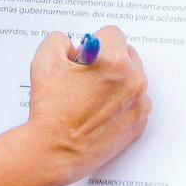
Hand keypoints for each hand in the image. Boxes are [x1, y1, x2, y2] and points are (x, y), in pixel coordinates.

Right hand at [24, 25, 150, 185]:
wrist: (54, 151)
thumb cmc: (50, 109)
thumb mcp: (45, 60)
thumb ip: (59, 39)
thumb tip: (73, 44)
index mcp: (115, 61)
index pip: (111, 33)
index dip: (91, 44)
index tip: (82, 59)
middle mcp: (134, 81)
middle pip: (126, 54)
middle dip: (107, 60)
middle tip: (84, 77)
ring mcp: (139, 104)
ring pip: (132, 78)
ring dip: (116, 81)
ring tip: (90, 97)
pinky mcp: (139, 124)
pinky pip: (134, 101)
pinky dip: (120, 102)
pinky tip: (99, 111)